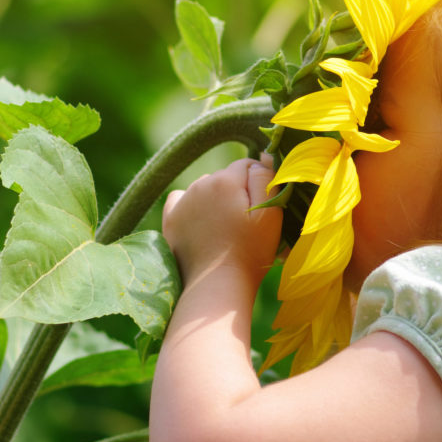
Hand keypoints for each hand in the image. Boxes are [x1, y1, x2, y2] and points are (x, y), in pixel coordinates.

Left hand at [162, 155, 281, 292]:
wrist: (216, 286)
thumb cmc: (250, 252)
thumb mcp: (270, 214)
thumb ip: (267, 179)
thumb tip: (262, 155)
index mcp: (226, 179)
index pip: (249, 166)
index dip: (260, 184)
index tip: (264, 209)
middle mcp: (200, 184)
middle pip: (226, 176)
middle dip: (238, 192)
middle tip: (246, 224)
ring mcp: (182, 201)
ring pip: (206, 187)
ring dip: (216, 199)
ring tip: (225, 228)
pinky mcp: (170, 219)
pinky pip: (181, 198)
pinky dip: (192, 205)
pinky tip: (201, 222)